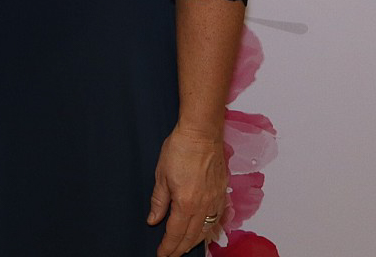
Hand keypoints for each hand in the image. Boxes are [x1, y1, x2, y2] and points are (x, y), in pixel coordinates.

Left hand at [147, 125, 227, 256]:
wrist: (202, 131)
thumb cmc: (181, 148)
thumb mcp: (161, 174)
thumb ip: (159, 201)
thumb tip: (154, 219)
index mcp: (186, 203)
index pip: (176, 233)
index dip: (168, 247)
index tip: (162, 254)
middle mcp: (203, 205)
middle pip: (192, 236)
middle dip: (180, 248)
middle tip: (171, 255)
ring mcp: (215, 199)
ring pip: (206, 230)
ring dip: (195, 241)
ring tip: (185, 247)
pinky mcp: (222, 192)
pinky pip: (218, 218)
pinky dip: (210, 229)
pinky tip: (205, 231)